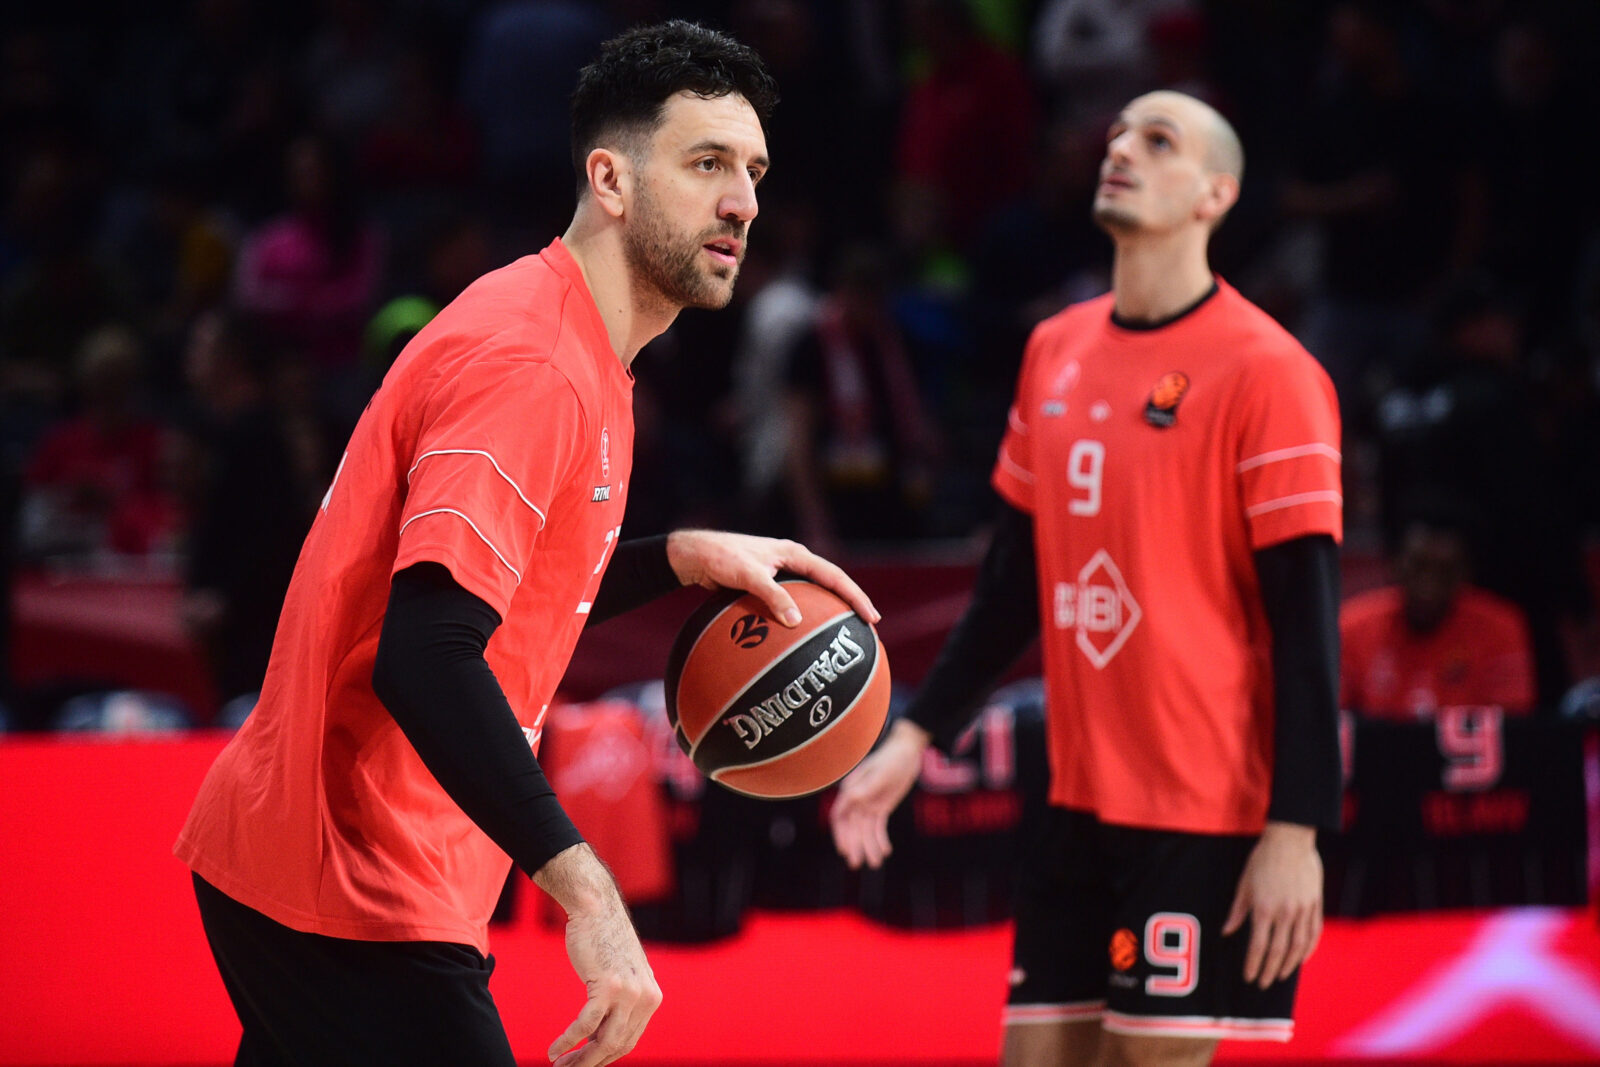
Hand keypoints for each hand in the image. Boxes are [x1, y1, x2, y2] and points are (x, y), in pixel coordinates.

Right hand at [534, 844, 661, 1065]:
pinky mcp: (608, 986)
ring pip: (603, 1042)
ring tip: (558, 1066)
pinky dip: (567, 1041)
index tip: (584, 1064)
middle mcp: (646, 998)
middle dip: (590, 1063)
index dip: (605, 1057)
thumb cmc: (603, 940)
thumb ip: (621, 1002)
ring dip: (578, 1059)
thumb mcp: (622, 974)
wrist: (596, 908)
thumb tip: (603, 1036)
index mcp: (651, 998)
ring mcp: (629, 993)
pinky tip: (553, 1050)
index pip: (629, 1040)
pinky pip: (585, 1025)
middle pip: (617, 1045)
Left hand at [666, 529, 878, 627]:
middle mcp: (792, 562)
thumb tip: (795, 622)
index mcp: (795, 554)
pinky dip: (801, 618)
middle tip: (868, 627)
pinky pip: (792, 603)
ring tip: (840, 635)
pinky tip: (800, 638)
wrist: (696, 555)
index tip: (870, 617)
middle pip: (830, 584)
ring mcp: (782, 574)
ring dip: (827, 612)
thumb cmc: (721, 558)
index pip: (834, 576)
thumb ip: (772, 596)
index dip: (855, 597)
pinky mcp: (768, 585)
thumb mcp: (748, 576)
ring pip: (813, 595)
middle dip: (849, 604)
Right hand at [828, 718, 928, 868]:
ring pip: (865, 830)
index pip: (840, 815)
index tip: (843, 849)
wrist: (907, 751)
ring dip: (868, 846)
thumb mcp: (881, 773)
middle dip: (853, 845)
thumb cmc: (892, 759)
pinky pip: (878, 827)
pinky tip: (885, 851)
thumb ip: (867, 787)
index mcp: (851, 789)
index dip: (840, 833)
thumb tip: (852, 799)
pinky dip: (880, 839)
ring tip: (876, 863)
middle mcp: (856, 799)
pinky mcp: (880, 807)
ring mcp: (868, 804)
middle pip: (851, 827)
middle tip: (857, 864)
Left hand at [1222, 821, 1323, 988]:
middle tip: (1262, 983)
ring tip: (1280, 976)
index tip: (1249, 977)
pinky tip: (1301, 959)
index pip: (1258, 945)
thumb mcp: (1244, 883)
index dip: (1253, 964)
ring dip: (1289, 965)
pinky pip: (1313, 933)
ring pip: (1298, 946)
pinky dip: (1308, 949)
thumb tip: (1227, 932)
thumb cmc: (1262, 859)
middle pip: (1278, 951)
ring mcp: (1303, 910)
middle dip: (1269, 970)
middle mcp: (1285, 913)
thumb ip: (1237, 911)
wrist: (1290, 840)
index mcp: (1264, 908)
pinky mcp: (1315, 905)